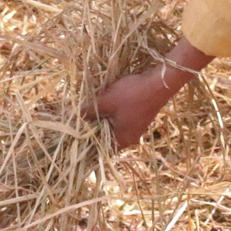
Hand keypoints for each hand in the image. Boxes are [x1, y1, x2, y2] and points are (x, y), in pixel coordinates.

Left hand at [84, 40, 210, 149]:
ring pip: (111, 126)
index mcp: (122, 139)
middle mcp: (129, 137)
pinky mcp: (137, 116)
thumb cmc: (132, 95)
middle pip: (104, 136)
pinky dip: (110, 112)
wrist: (160, 82)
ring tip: (87, 108)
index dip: (85, 140)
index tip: (72, 132)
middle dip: (91, 126)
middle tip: (76, 117)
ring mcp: (135, 127)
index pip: (99, 148)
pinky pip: (119, 118)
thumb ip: (88, 112)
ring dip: (100, 118)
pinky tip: (102, 102)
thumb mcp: (106, 102)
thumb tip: (71, 117)